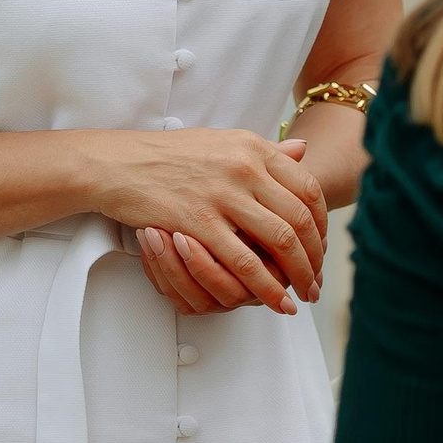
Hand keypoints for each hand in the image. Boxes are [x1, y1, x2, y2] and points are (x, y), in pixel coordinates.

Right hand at [86, 129, 325, 313]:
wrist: (120, 162)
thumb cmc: (169, 155)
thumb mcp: (223, 141)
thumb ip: (265, 150)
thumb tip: (302, 150)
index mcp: (253, 147)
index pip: (308, 187)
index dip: (322, 223)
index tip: (323, 245)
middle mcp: (245, 167)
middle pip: (301, 218)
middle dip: (316, 255)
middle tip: (318, 278)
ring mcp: (223, 195)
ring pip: (280, 242)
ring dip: (299, 275)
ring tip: (303, 295)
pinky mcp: (199, 223)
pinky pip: (244, 262)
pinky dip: (266, 287)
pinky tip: (276, 301)